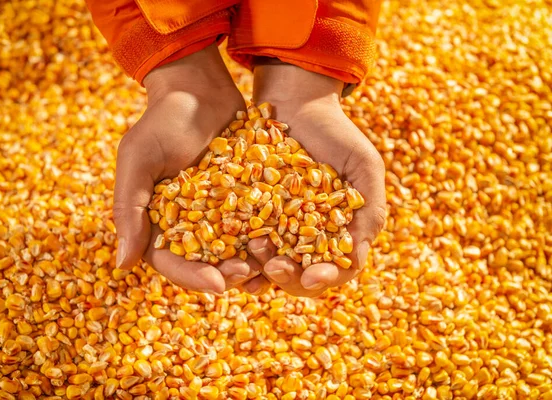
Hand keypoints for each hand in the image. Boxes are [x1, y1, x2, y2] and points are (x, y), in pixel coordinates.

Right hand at [114, 45, 268, 294]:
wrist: (199, 88)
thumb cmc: (162, 121)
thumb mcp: (138, 160)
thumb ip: (130, 209)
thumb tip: (121, 266)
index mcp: (159, 222)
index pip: (172, 262)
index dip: (194, 276)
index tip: (217, 284)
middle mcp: (190, 224)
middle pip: (208, 262)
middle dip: (228, 274)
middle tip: (248, 275)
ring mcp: (221, 212)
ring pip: (237, 249)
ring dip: (254, 263)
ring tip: (272, 269)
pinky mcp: (248, 198)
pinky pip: (260, 223)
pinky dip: (272, 236)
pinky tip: (290, 246)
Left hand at [248, 63, 386, 296]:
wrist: (297, 103)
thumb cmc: (337, 135)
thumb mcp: (364, 168)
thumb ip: (368, 213)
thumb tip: (354, 261)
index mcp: (336, 235)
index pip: (333, 270)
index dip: (324, 278)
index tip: (312, 277)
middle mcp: (303, 238)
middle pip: (296, 275)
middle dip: (287, 277)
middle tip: (275, 266)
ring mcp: (273, 228)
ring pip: (265, 263)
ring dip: (258, 266)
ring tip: (253, 250)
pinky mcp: (246, 213)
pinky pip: (238, 238)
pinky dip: (234, 248)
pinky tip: (230, 247)